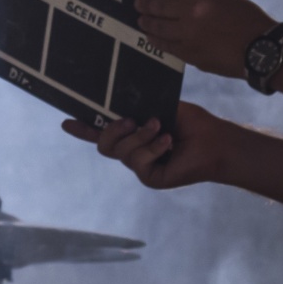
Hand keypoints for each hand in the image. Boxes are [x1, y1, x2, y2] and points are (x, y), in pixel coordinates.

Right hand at [61, 102, 231, 189]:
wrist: (215, 140)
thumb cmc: (194, 124)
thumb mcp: (163, 109)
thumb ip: (141, 108)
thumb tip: (120, 105)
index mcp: (136, 133)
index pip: (104, 132)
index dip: (85, 129)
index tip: (66, 122)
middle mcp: (135, 151)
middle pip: (105, 145)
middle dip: (113, 130)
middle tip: (130, 120)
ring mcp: (142, 166)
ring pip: (121, 152)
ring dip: (140, 136)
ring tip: (159, 127)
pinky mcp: (151, 177)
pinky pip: (139, 162)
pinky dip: (153, 148)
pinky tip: (169, 142)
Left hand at [134, 0, 273, 76]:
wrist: (261, 49)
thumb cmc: (249, 20)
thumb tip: (177, 3)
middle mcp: (191, 8)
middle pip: (158, 5)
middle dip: (145, 4)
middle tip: (138, 4)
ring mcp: (187, 32)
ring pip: (158, 25)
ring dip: (147, 21)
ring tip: (141, 19)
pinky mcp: (188, 52)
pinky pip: (164, 44)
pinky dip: (155, 39)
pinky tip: (151, 36)